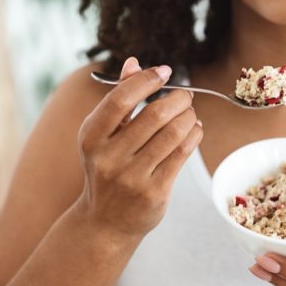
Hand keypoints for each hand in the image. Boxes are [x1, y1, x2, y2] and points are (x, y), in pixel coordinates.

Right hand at [77, 57, 202, 237]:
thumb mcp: (102, 136)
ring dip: (188, 117)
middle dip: (177, 99)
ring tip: (190, 113)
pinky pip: (182, 154)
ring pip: (173, 134)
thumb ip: (119, 99)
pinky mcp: (154, 192)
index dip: (146, 80)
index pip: (121, 99)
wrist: (104, 222)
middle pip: (154, 116)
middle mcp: (109, 157)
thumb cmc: (107, 169)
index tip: (164, 71)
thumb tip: (134, 62)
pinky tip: (194, 129)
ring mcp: (132, 177)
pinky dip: (194, 135)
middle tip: (185, 95)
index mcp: (91, 138)